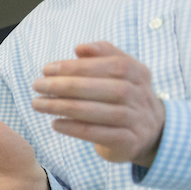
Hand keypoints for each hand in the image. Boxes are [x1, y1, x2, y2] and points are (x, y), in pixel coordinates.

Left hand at [32, 41, 165, 167]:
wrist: (152, 133)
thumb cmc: (124, 97)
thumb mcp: (122, 74)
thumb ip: (104, 56)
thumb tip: (80, 48)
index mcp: (138, 73)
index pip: (109, 65)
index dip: (77, 66)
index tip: (47, 69)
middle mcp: (140, 95)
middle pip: (101, 88)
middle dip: (65, 85)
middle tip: (38, 85)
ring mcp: (135, 119)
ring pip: (97, 112)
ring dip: (63, 107)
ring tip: (38, 104)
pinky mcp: (128, 141)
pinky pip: (98, 134)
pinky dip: (74, 128)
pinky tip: (55, 123)